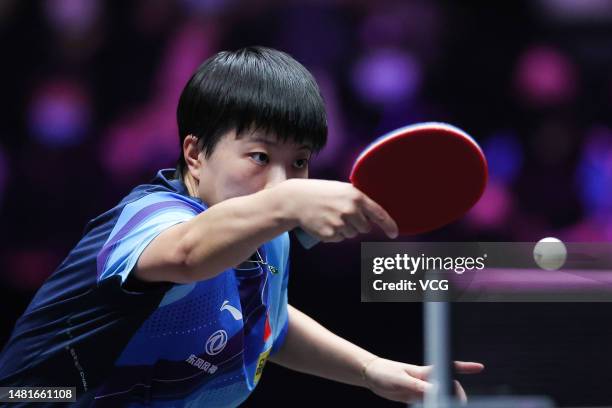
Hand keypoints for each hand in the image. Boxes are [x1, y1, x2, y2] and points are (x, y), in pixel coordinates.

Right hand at [277, 179, 397, 241]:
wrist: (296, 200)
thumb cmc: (321, 192)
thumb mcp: (342, 189)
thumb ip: (358, 200)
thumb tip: (374, 216)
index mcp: (356, 197)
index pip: (379, 214)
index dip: (389, 225)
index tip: (394, 234)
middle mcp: (350, 210)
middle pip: (365, 228)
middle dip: (357, 224)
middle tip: (341, 213)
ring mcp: (340, 223)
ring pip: (351, 234)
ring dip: (344, 229)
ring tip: (330, 216)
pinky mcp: (330, 234)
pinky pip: (339, 239)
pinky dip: (334, 234)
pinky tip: (324, 223)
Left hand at [362, 357, 483, 403]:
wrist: (372, 376)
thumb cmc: (385, 372)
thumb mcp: (402, 380)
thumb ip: (419, 387)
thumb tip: (437, 393)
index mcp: (425, 372)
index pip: (449, 367)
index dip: (466, 367)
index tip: (480, 367)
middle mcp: (427, 380)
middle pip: (450, 387)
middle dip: (457, 395)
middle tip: (459, 403)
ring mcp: (423, 389)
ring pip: (442, 397)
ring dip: (447, 402)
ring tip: (450, 404)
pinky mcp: (416, 398)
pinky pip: (431, 403)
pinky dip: (437, 405)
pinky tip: (438, 405)